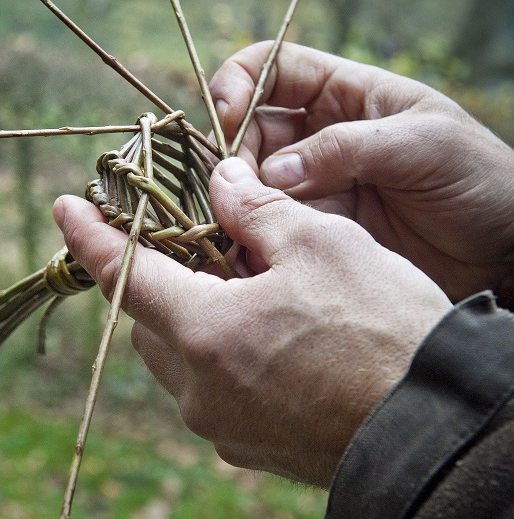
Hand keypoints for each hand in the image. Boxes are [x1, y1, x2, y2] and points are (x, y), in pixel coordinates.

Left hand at [54, 157, 451, 486]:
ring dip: (195, 321)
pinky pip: (211, 391)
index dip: (88, 236)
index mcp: (203, 332)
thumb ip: (257, 211)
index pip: (122, 273)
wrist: (432, 430)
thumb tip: (221, 184)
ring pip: (179, 358)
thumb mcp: (323, 246)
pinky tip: (272, 344)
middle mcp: (197, 387)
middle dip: (164, 281)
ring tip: (251, 298)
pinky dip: (223, 358)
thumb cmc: (382, 332)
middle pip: (149, 320)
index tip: (65, 207)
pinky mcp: (246, 448)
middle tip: (209, 251)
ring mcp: (220, 425)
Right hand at [210, 42, 513, 305]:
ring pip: (250, 181)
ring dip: (235, 197)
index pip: (271, 71)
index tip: (228, 117)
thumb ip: (345, 150)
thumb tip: (271, 173)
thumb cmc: (477, 180)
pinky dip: (250, 234)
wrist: (502, 251)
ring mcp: (314, 184)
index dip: (240, 84)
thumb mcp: (421, 145)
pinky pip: (268, 224)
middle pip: (249, 129)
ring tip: (240, 222)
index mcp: (345, 94)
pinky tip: (251, 247)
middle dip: (233, 153)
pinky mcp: (314, 228)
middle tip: (236, 187)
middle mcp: (318, 136)